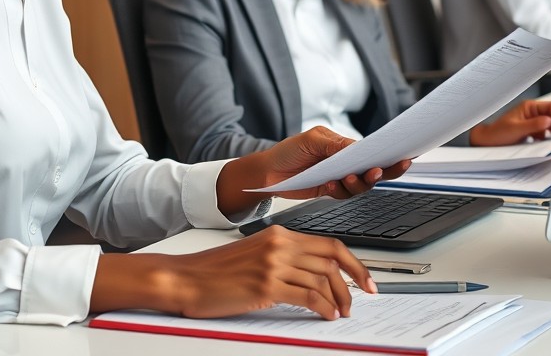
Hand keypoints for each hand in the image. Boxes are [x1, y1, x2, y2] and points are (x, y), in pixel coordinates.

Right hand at [91, 226, 376, 320]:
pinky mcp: (266, 285)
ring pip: (323, 279)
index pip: (328, 244)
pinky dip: (323, 307)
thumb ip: (282, 258)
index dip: (353, 263)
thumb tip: (312, 276)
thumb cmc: (214, 271)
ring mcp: (273, 264)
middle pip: (332, 260)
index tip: (365, 279)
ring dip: (339, 299)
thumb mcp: (253, 254)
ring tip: (341, 312)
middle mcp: (279, 245)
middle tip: (360, 300)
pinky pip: (307, 296)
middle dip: (353, 282)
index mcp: (278, 234)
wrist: (185, 277)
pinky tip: (325, 315)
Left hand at [261, 126, 412, 199]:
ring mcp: (339, 178)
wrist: (268, 171)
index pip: (372, 151)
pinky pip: (342, 194)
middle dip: (382, 172)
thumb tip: (357, 148)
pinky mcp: (329, 192)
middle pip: (372, 170)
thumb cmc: (290, 150)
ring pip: (360, 185)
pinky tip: (331, 184)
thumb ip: (335, 145)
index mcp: (345, 147)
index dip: (389, 155)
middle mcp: (345, 163)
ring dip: (358, 182)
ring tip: (350, 177)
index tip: (403, 156)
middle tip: (379, 171)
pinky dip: (339, 189)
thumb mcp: (312, 139)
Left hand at [468, 100, 550, 145]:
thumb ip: (533, 125)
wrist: (487, 142)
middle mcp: (532, 113)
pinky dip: (548, 138)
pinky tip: (546, 143)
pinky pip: (545, 133)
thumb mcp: (516, 129)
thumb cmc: (496, 133)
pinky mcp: (532, 132)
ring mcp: (533, 122)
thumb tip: (550, 121)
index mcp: (529, 107)